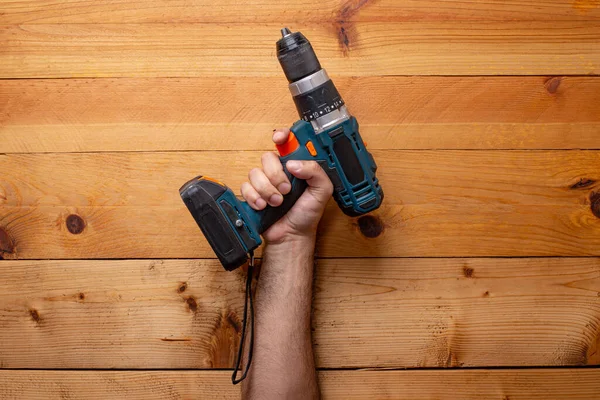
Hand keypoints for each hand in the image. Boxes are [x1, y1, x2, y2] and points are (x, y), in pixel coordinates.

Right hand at [240, 128, 332, 243]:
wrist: (292, 235)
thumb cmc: (307, 215)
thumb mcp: (322, 191)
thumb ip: (315, 172)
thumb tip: (294, 163)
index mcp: (297, 167)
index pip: (287, 143)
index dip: (282, 136)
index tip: (279, 138)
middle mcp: (279, 171)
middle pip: (267, 157)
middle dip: (275, 175)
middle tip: (286, 190)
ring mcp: (265, 182)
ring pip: (255, 172)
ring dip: (266, 190)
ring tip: (277, 203)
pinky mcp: (253, 193)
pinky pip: (245, 187)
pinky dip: (255, 197)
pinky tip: (264, 206)